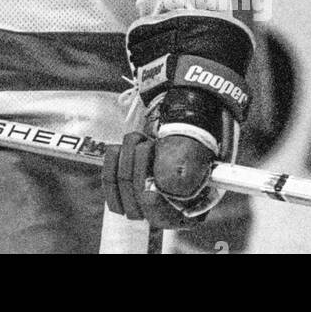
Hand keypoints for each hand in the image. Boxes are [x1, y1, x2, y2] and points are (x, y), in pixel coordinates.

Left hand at [114, 13, 253, 224]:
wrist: (184, 94)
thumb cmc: (197, 114)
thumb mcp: (197, 135)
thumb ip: (186, 164)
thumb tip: (169, 189)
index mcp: (199, 198)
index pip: (169, 217)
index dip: (154, 196)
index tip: (150, 170)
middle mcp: (176, 202)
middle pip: (143, 208)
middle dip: (137, 171)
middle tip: (146, 143)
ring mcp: (153, 191)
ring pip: (125, 198)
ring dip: (126, 163)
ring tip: (140, 140)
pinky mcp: (132, 179)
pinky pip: (111, 188)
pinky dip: (111, 165)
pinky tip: (121, 147)